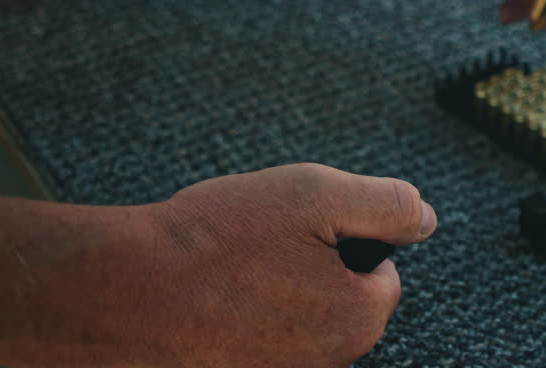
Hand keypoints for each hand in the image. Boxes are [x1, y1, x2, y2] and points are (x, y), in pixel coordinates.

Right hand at [134, 163, 436, 366]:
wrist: (120, 293)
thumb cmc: (215, 241)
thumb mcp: (315, 194)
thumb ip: (385, 202)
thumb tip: (425, 217)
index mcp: (359, 317)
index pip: (381, 274)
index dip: (344, 242)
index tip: (299, 233)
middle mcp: (330, 362)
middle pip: (341, 304)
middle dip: (312, 272)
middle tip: (261, 250)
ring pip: (300, 325)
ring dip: (277, 298)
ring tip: (231, 276)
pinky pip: (263, 346)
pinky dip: (246, 325)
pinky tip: (214, 306)